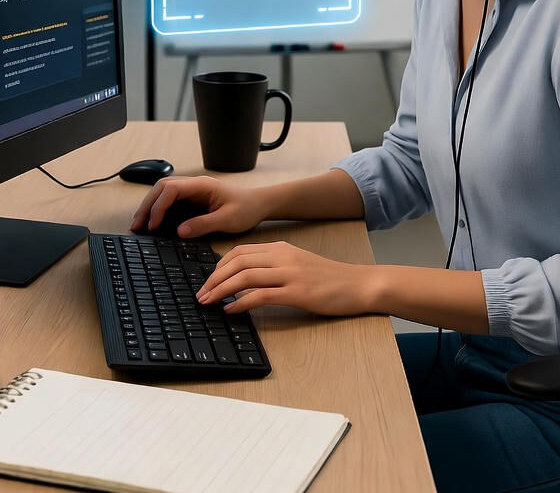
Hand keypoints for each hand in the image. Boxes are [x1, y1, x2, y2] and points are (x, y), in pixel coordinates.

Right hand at [129, 176, 267, 237]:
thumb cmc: (247, 209)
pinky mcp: (193, 199)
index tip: (153, 225)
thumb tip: (180, 231)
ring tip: (140, 225)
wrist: (259, 204)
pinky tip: (154, 222)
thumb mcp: (227, 220)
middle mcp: (195, 185)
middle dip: (147, 205)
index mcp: (202, 186)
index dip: (158, 206)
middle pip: (162, 188)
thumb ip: (204, 224)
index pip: (171, 189)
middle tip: (137, 226)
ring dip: (150, 206)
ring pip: (163, 192)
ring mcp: (193, 191)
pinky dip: (159, 210)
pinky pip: (171, 200)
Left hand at [196, 240, 375, 315]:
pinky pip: (261, 295)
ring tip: (209, 302)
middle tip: (201, 294)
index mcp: (281, 248)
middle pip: (237, 262)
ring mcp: (290, 273)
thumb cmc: (329, 278)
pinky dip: (241, 302)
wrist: (358, 284)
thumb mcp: (298, 264)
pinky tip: (231, 310)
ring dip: (222, 290)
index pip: (240, 251)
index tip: (207, 281)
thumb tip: (246, 277)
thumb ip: (274, 266)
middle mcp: (282, 257)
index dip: (219, 266)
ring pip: (245, 276)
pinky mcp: (297, 292)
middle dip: (214, 278)